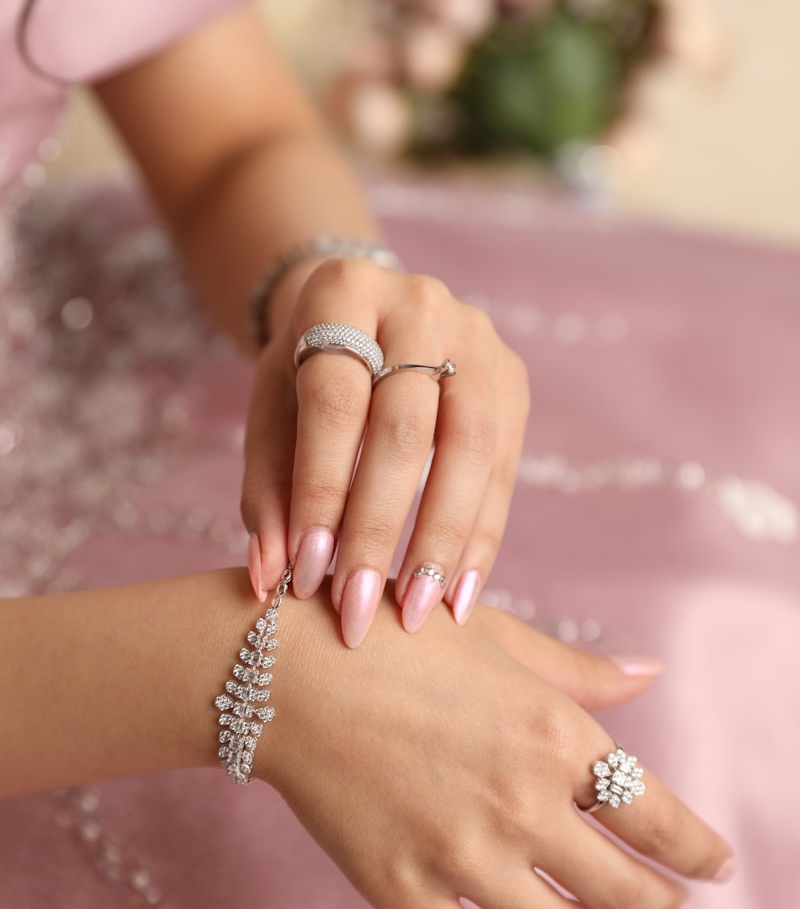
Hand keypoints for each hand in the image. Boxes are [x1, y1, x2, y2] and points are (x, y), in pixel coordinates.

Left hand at [241, 257, 529, 645]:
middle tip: (358, 611)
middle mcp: (420, 304)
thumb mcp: (270, 412)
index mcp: (342, 294)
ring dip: (443, 542)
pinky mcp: (513, 377)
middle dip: (380, 529)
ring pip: (470, 448)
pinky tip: (458, 594)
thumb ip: (268, 490)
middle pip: (407, 427)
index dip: (321, 492)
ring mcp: (478, 337)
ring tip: (419, 614)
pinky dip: (481, 537)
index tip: (306, 577)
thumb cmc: (306, 371)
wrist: (365, 313)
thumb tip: (271, 580)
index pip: (335, 403)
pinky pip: (504, 467)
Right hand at [259, 586, 732, 908]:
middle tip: (664, 902)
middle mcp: (520, 801)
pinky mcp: (403, 890)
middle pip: (623, 889)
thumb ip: (578, 671)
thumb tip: (650, 673)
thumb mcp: (498, 637)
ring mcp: (461, 854)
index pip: (657, 819)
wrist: (286, 668)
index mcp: (553, 732)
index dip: (698, 851)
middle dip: (657, 902)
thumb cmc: (395, 636)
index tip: (715, 866)